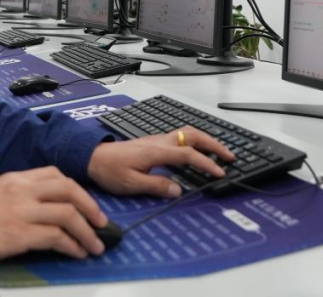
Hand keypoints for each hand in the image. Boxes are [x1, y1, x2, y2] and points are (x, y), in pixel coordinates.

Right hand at [0, 166, 108, 264]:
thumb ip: (16, 196)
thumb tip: (40, 210)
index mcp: (15, 178)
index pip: (55, 175)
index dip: (76, 190)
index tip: (86, 205)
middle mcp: (21, 190)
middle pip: (69, 189)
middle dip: (92, 207)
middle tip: (102, 224)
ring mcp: (21, 211)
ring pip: (68, 213)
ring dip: (87, 232)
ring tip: (95, 246)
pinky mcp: (18, 235)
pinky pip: (56, 237)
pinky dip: (72, 246)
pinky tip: (76, 254)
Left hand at [86, 126, 235, 197]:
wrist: (93, 157)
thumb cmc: (110, 170)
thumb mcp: (131, 183)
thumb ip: (156, 185)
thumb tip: (178, 189)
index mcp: (156, 151)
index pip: (188, 154)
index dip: (206, 163)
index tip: (220, 172)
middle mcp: (159, 142)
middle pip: (192, 136)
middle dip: (214, 144)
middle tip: (230, 155)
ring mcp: (157, 140)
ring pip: (187, 133)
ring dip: (206, 140)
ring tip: (219, 153)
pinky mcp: (154, 142)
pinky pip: (180, 137)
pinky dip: (195, 142)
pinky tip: (197, 152)